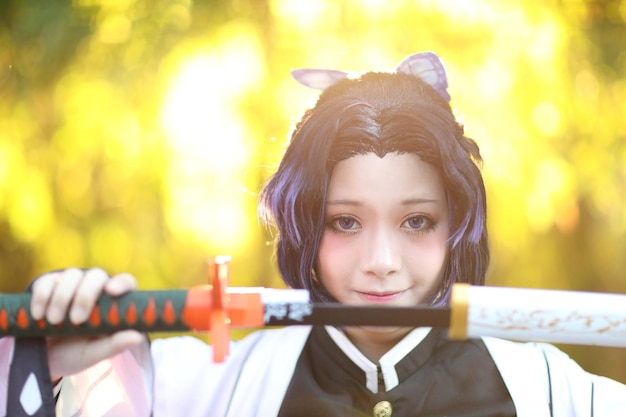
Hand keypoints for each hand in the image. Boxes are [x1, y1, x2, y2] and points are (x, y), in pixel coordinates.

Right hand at [30, 268, 144, 381]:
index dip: (121, 283)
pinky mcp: (48, 287)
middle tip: (76, 319)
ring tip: (54, 321)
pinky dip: (43, 295)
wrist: (40, 360)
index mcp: (111, 303)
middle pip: (96, 275)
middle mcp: (94, 290)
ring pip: (72, 275)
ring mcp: (71, 286)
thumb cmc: (73, 355)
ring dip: (62, 297)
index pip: (125, 282)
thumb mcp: (92, 354)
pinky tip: (39, 313)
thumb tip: (138, 336)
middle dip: (85, 295)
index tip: (111, 291)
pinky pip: (48, 281)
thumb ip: (114, 345)